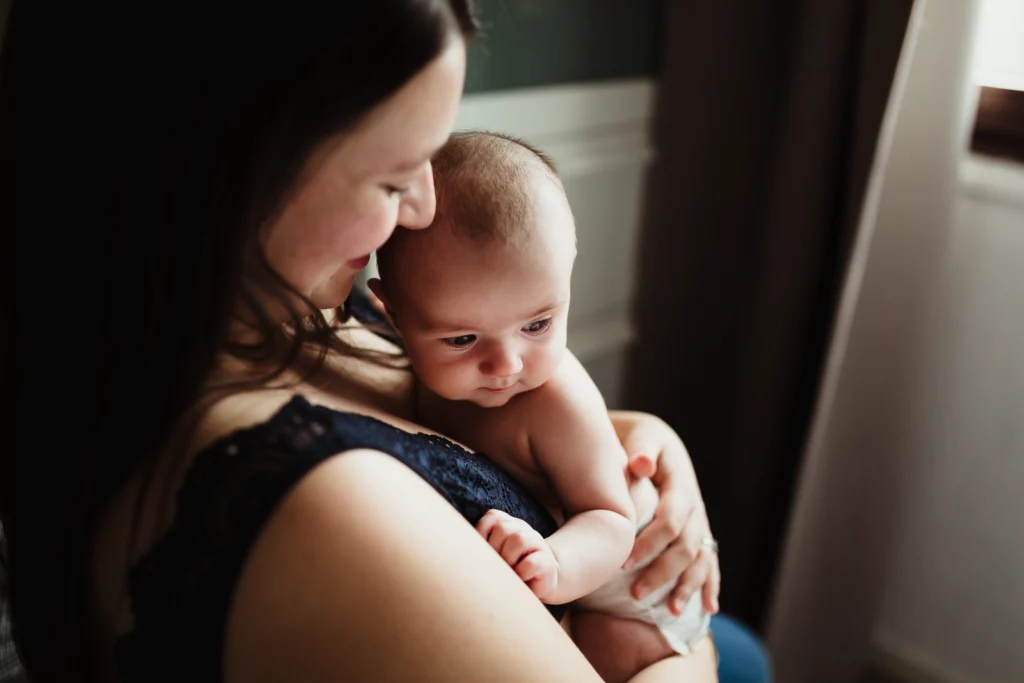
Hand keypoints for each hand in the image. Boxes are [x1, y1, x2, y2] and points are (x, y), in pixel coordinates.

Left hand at [476, 509, 558, 600]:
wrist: (539, 584)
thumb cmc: (509, 570)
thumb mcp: (493, 556)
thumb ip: (482, 548)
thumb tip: (465, 555)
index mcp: (509, 525)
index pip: (493, 517)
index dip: (482, 533)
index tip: (482, 552)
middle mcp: (524, 529)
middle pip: (503, 528)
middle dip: (495, 549)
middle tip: (496, 565)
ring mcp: (538, 543)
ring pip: (518, 540)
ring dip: (508, 559)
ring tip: (508, 571)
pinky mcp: (548, 563)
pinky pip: (531, 563)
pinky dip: (521, 573)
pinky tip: (521, 579)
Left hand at [610, 411, 720, 614]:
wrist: (651, 438)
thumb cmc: (637, 439)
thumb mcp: (640, 436)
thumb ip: (641, 450)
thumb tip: (642, 464)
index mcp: (680, 482)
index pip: (670, 520)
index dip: (649, 544)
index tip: (622, 563)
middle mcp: (694, 504)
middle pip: (686, 546)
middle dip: (662, 572)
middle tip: (634, 594)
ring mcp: (699, 519)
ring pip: (700, 558)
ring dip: (687, 585)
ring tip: (669, 610)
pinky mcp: (698, 529)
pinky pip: (709, 560)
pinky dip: (709, 584)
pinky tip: (707, 608)